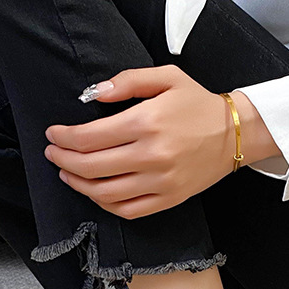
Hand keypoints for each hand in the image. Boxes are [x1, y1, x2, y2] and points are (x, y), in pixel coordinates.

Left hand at [44, 65, 279, 219]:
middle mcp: (151, 155)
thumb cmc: (198, 104)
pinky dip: (105, 204)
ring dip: (78, 184)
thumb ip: (128, 81)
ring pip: (105, 192)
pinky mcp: (168, 199)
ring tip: (66, 173)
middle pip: (91, 166)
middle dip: (63, 160)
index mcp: (147, 122)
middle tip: (52, 153)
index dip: (64, 137)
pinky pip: (127, 210)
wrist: (235, 134)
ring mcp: (160, 181)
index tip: (53, 134)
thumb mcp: (167, 78)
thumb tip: (94, 93)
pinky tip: (95, 192)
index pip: (90, 137)